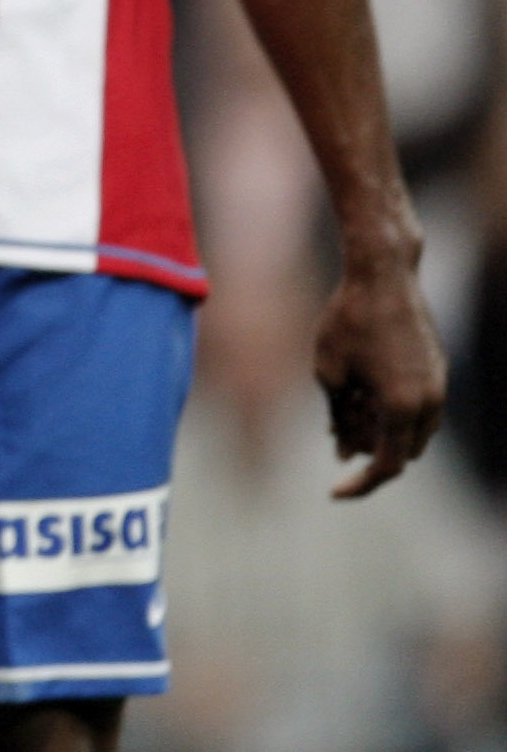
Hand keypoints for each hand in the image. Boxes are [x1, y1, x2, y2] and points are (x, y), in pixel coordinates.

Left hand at [317, 255, 444, 497]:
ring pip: (412, 430)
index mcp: (403, 408)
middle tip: (336, 441)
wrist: (383, 274)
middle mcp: (430, 402)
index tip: (334, 492)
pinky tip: (360, 395)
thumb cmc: (348, 319)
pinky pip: (417, 405)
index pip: (388, 466)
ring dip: (382, 431)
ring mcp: (438, 384)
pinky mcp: (436, 367)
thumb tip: (343, 447)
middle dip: (371, 452)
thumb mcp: (329, 371)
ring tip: (344, 415)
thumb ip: (338, 415)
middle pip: (402, 450)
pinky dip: (392, 410)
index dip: (361, 485)